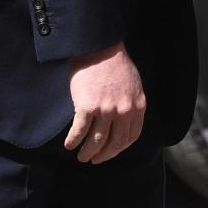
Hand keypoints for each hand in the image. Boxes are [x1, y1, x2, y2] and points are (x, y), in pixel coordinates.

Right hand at [64, 41, 146, 163]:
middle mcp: (124, 111)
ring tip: (81, 156)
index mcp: (138, 106)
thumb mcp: (133, 85)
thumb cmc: (115, 63)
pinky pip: (80, 132)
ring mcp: (106, 110)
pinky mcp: (87, 107)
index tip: (110, 153)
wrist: (99, 48)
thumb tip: (122, 123)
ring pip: (96, 142)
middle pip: (115, 143)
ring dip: (87, 152)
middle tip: (94, 160)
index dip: (119, 149)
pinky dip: (73, 141)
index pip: (131, 137)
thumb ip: (131, 104)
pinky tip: (69, 144)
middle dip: (104, 155)